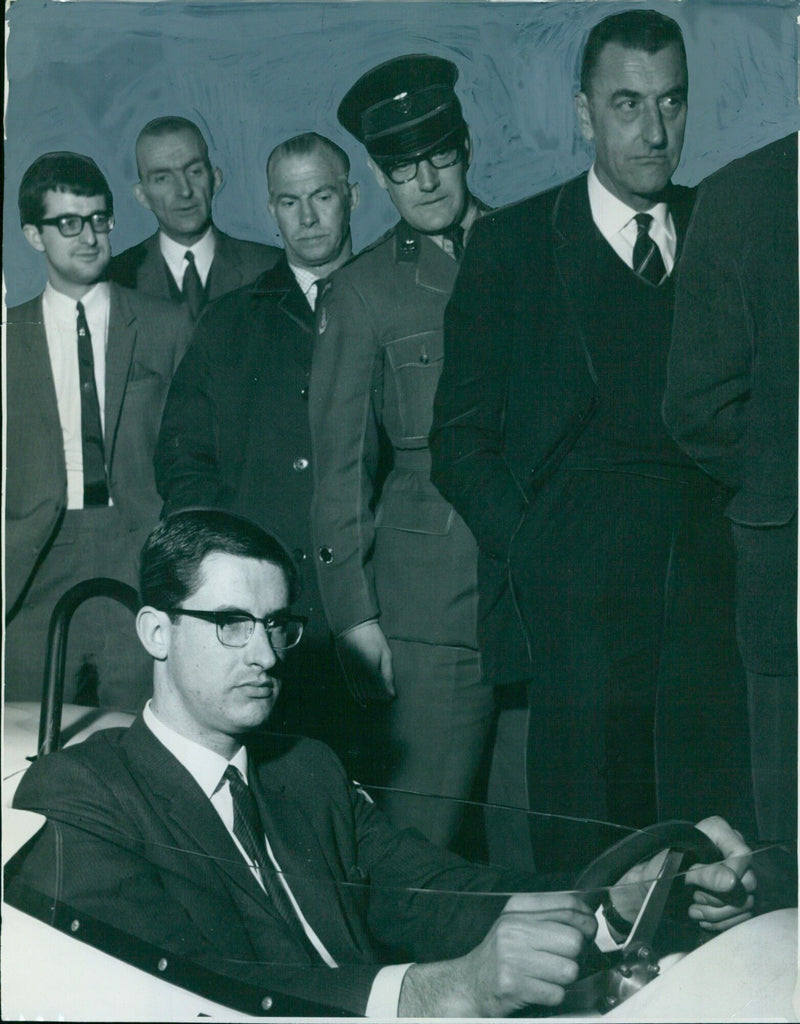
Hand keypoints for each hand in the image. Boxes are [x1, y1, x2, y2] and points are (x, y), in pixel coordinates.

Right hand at [336, 620, 395, 702]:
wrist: (354, 627)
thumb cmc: (373, 638)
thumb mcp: (386, 654)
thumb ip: (388, 674)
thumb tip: (392, 693)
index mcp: (372, 668)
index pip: (380, 690)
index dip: (387, 696)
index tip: (392, 696)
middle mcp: (360, 673)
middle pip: (371, 693)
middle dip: (380, 697)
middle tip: (387, 697)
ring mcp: (351, 672)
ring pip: (361, 692)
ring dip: (370, 697)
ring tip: (378, 697)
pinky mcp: (345, 670)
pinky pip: (351, 687)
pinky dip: (358, 694)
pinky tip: (363, 699)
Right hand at [399, 892, 596, 1016]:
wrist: (470, 983)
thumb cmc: (501, 954)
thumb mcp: (518, 922)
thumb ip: (549, 914)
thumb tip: (588, 917)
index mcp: (518, 908)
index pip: (568, 906)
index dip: (587, 920)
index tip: (588, 930)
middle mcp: (514, 928)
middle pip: (574, 940)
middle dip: (576, 954)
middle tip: (564, 958)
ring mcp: (513, 957)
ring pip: (569, 970)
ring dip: (564, 978)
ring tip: (548, 975)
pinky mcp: (514, 985)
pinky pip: (556, 993)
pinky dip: (553, 995)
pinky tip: (538, 988)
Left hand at [609, 816, 755, 933]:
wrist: (655, 889)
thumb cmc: (661, 868)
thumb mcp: (678, 867)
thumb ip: (706, 873)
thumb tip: (732, 881)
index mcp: (718, 832)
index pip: (742, 854)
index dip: (732, 873)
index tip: (709, 884)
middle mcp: (732, 852)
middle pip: (749, 882)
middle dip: (719, 897)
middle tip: (695, 895)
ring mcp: (739, 877)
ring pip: (747, 902)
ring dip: (717, 912)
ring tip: (694, 906)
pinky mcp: (739, 898)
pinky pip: (744, 916)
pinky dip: (721, 921)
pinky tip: (701, 915)